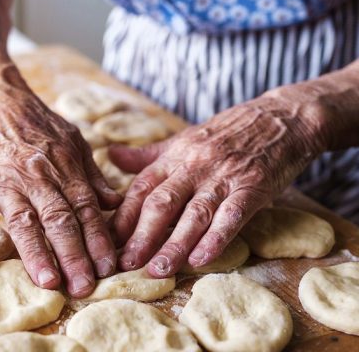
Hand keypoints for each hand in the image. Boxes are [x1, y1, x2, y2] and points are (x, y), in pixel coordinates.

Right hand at [0, 66, 121, 296]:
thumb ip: (92, 174)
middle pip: (59, 219)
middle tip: (84, 287)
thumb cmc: (37, 122)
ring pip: (23, 220)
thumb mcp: (73, 139)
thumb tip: (114, 203)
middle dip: (74, 255)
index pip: (86, 208)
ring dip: (35, 252)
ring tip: (49, 282)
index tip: (109, 267)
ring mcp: (3, 179)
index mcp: (63, 165)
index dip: (98, 239)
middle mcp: (36, 174)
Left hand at [108, 90, 327, 276]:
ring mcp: (224, 177)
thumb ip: (147, 155)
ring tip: (158, 270)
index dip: (123, 216)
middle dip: (142, 236)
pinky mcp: (253, 187)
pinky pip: (232, 215)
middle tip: (126, 263)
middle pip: (161, 203)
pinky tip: (201, 259)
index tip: (108, 241)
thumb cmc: (226, 133)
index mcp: (174, 156)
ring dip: (174, 245)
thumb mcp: (182, 140)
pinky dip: (216, 238)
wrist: (281, 118)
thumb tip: (110, 155)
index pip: (141, 188)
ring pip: (194, 214)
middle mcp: (194, 166)